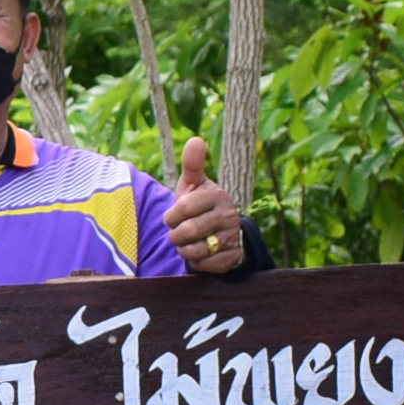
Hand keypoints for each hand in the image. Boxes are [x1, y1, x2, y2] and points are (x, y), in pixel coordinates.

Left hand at [166, 134, 246, 274]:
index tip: (172, 217)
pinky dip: (195, 262)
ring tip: (187, 242)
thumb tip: (196, 139)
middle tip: (177, 232)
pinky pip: (204, 265)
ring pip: (195, 250)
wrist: (223, 232)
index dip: (171, 216)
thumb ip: (192, 165)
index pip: (183, 208)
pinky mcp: (232, 257)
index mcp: (218, 195)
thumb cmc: (200, 205)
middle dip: (175, 235)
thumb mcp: (194, 185)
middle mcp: (229, 215)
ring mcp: (232, 237)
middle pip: (188, 231)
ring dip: (184, 249)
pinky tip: (199, 253)